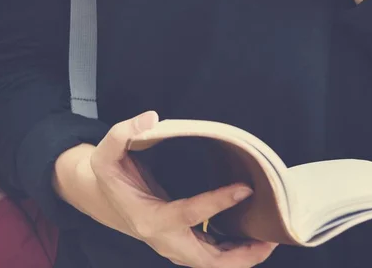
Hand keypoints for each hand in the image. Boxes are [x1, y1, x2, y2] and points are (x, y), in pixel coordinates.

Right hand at [54, 111, 277, 267]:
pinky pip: (209, 255)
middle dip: (239, 254)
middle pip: (205, 259)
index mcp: (148, 218)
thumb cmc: (109, 173)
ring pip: (210, 263)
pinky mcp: (179, 242)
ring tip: (269, 240)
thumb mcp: (107, 150)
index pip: (188, 214)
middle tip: (270, 236)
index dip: (217, 203)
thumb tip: (152, 117)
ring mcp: (171, 245)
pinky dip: (232, 252)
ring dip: (241, 257)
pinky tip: (252, 238)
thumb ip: (124, 131)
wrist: (101, 196)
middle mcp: (162, 239)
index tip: (245, 187)